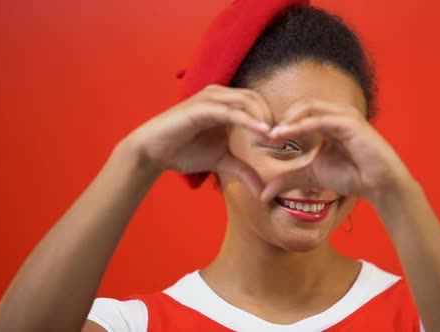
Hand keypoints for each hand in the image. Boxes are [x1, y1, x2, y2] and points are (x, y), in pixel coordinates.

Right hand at [125, 84, 271, 194]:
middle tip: (284, 140)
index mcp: (226, 104)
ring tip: (275, 138)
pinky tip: (262, 132)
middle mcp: (220, 96)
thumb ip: (243, 170)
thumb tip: (263, 190)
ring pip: (246, 101)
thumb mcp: (222, 161)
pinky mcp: (201, 107)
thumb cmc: (185, 151)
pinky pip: (231, 111)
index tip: (286, 141)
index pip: (258, 105)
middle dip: (273, 118)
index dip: (273, 120)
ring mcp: (210, 98)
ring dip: (264, 118)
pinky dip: (248, 120)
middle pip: (257, 99)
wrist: (153, 152)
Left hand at [261, 99, 413, 204]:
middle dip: (280, 119)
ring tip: (272, 136)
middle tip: (263, 136)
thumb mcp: (310, 176)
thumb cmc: (351, 176)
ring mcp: (343, 115)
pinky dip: (300, 126)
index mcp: (327, 120)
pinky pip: (319, 119)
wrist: (379, 185)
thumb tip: (262, 193)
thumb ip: (287, 179)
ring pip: (308, 108)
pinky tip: (284, 135)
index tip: (260, 139)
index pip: (297, 113)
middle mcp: (335, 113)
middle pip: (300, 106)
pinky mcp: (350, 122)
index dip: (279, 124)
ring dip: (287, 120)